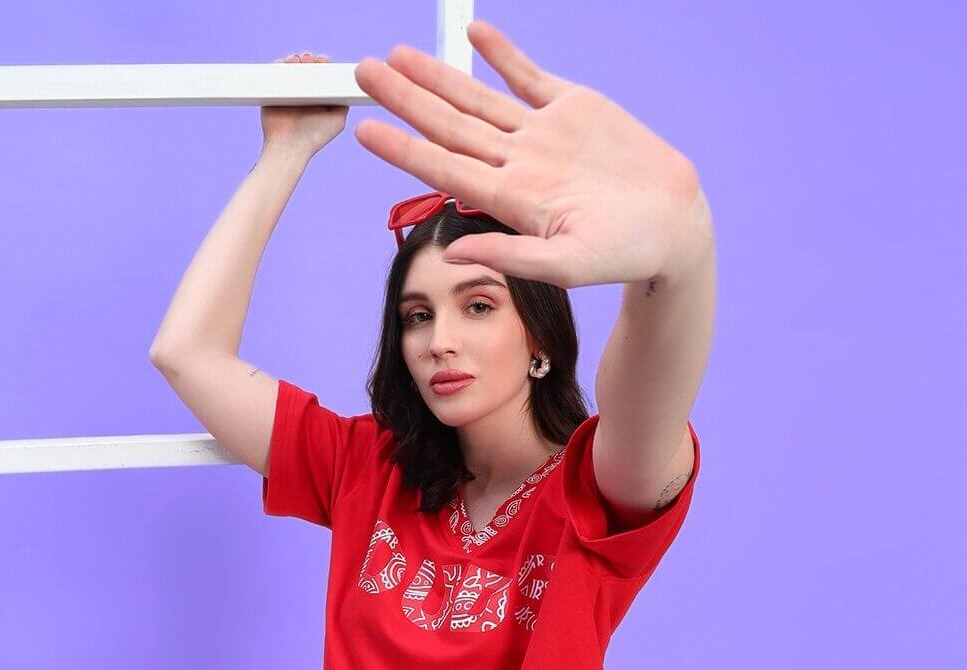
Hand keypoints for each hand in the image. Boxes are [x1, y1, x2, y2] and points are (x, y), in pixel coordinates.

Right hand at [261, 52, 347, 154]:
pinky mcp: (273, 90)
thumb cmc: (314, 137)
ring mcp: (288, 90)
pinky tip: (285, 63)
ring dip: (295, 59)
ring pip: (291, 67)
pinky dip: (279, 64)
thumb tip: (346, 85)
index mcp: (319, 95)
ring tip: (297, 61)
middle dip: (308, 59)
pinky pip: (275, 72)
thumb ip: (343, 103)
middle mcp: (304, 91)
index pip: (322, 72)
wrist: (288, 147)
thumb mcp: (337, 121)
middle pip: (306, 66)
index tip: (323, 61)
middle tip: (309, 60)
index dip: (323, 63)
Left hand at [352, 19, 709, 287]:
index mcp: (510, 200)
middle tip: (363, 73)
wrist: (674, 225)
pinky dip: (501, 53)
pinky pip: (528, 76)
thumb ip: (509, 257)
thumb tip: (452, 254)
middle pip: (448, 126)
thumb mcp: (565, 265)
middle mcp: (517, 163)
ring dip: (439, 76)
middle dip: (405, 99)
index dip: (403, 148)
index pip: (443, 168)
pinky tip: (473, 35)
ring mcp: (542, 134)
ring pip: (478, 98)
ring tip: (398, 55)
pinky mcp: (574, 109)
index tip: (366, 131)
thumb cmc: (623, 253)